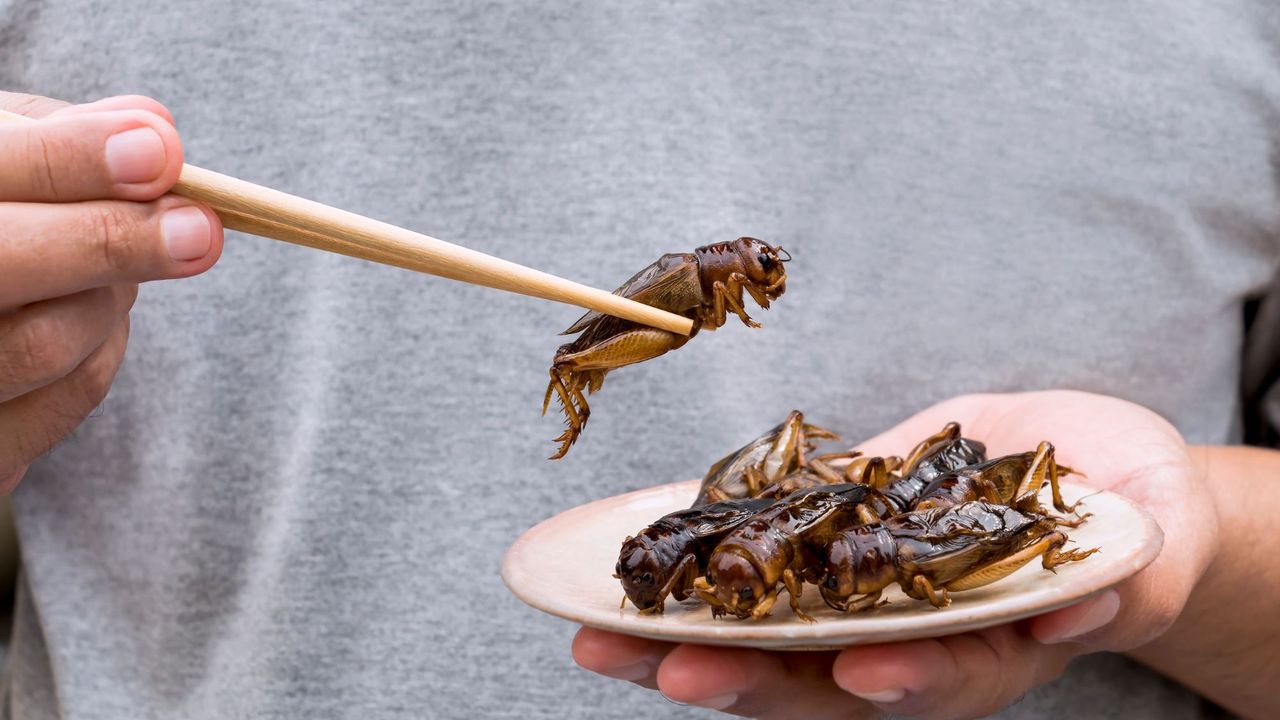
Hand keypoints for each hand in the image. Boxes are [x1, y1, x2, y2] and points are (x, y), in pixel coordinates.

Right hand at [0, 92, 222, 491]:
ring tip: (126, 256)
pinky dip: (106, 345)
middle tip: (202, 230)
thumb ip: (65, 138)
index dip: (71, 160)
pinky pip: (71, 395)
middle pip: (3, 264)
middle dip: (113, 242)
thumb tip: (155, 130)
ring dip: (115, 294)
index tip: (161, 151)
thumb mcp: (2, 158)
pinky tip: (96, 314)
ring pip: (49, 340)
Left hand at [572, 390, 1213, 718]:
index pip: (943, 679)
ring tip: (601, 633)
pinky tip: (632, 550)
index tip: (858, 672)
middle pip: (823, 676)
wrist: (1092, 474)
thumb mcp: (1149, 539)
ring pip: (768, 631)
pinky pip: (758, 556)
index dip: (903, 680)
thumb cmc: (1137, 517)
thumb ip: (1126, 574)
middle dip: (744, 675)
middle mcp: (913, 638)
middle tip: (663, 664)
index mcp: (991, 649)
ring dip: (685, 632)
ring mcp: (863, 593)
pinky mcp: (831, 539)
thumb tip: (1081, 603)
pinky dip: (696, 557)